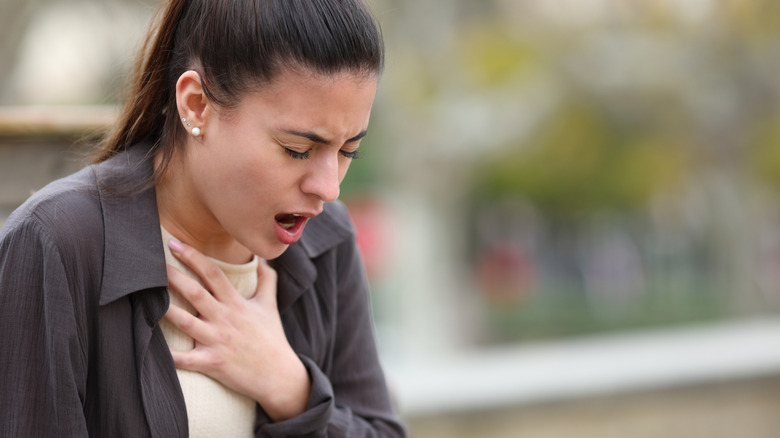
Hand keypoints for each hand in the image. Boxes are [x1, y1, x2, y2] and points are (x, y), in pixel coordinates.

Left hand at [163, 239, 310, 420]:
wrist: (279, 374)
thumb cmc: (272, 338)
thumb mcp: (270, 305)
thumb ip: (267, 280)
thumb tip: (263, 259)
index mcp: (236, 303)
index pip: (213, 273)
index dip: (193, 257)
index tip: (175, 244)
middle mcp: (225, 319)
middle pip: (195, 293)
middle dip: (174, 276)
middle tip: (154, 262)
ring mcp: (217, 341)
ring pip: (185, 322)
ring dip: (165, 309)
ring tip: (145, 297)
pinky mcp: (212, 362)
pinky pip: (185, 359)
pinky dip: (169, 355)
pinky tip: (151, 348)